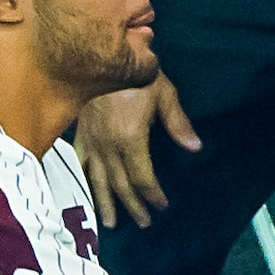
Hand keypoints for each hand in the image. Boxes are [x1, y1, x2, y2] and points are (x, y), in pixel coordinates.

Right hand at [77, 77, 200, 228]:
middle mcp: (107, 145)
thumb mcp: (163, 92)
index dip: (153, 195)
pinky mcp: (80, 132)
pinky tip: (86, 192)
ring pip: (98, 179)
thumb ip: (177, 123)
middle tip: (144, 223)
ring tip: (112, 224)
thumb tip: (195, 148)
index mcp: (130, 138)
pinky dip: (84, 180)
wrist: (97, 51)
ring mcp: (91, 140)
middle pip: (121, 184)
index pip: (142, 178)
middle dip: (133, 206)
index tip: (162, 206)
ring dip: (106, 203)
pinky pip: (80, 163)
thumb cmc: (136, 69)